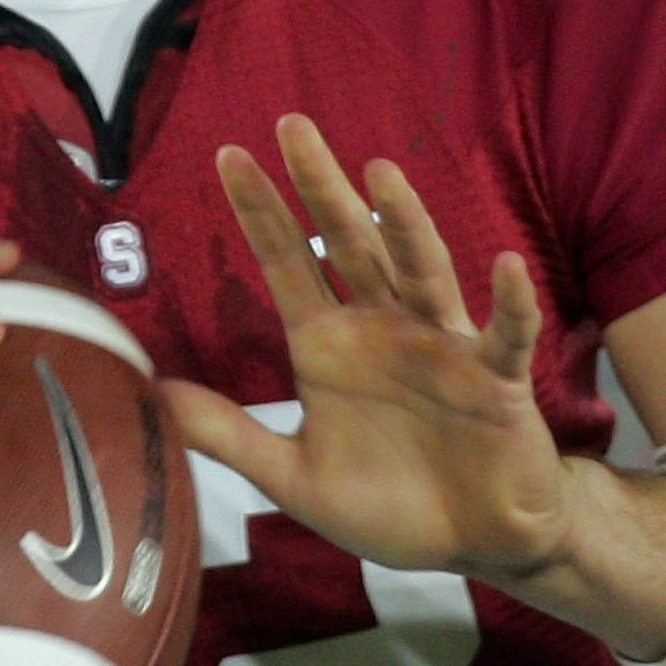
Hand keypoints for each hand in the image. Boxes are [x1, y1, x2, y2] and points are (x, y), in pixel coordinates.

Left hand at [163, 116, 573, 579]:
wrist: (472, 540)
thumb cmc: (387, 504)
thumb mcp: (295, 478)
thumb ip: (231, 436)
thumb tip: (155, 397)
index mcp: (329, 345)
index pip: (289, 264)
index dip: (260, 213)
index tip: (228, 156)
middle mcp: (383, 328)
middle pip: (349, 244)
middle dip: (320, 187)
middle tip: (292, 125)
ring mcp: (442, 346)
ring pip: (422, 270)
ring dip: (404, 222)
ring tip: (379, 172)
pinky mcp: (496, 379)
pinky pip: (505, 334)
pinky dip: (509, 302)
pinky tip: (506, 266)